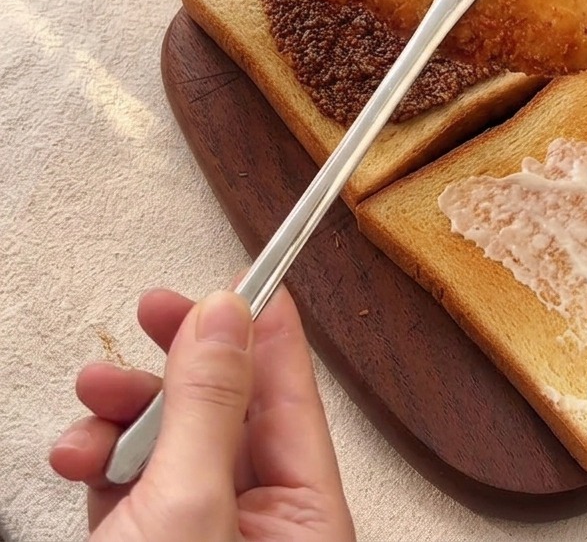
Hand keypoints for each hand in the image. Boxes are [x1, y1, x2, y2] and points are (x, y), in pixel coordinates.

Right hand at [50, 286, 355, 540]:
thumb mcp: (189, 501)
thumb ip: (208, 406)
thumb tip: (225, 317)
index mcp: (303, 515)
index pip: (294, 396)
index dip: (269, 330)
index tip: (248, 275)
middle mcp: (258, 521)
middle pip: (227, 408)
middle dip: (182, 360)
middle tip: (157, 309)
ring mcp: (198, 531)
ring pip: (172, 438)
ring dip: (127, 408)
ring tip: (98, 389)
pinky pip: (132, 479)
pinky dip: (100, 456)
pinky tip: (79, 452)